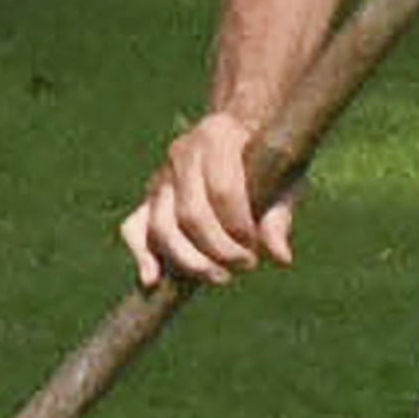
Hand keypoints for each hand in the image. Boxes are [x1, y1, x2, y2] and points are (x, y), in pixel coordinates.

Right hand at [121, 108, 295, 288]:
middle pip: (190, 214)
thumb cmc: (267, 163)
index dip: (239, 228)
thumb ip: (279, 216)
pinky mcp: (149, 199)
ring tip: (220, 276)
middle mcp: (182, 153)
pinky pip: (134, 228)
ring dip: (189, 261)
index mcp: (216, 137)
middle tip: (246, 265)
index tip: (258, 249)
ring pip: (161, 226)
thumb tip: (280, 258)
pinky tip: (153, 280)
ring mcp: (162, 176)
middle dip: (218, 250)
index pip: (222, 191)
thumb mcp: (284, 181)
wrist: (242, 137)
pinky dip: (142, 255)